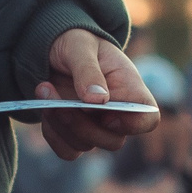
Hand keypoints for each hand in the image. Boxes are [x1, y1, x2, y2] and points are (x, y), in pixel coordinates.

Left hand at [32, 30, 157, 159]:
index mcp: (129, 88)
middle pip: (113, 141)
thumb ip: (88, 70)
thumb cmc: (76, 43)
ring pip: (86, 145)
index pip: (148, 119)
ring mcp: (96, 126)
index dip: (133, 124)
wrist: (53, 49)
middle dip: (82, 125)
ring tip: (43, 89)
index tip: (106, 112)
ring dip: (61, 123)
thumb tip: (98, 100)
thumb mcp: (80, 46)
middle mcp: (117, 113)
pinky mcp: (74, 134)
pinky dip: (52, 133)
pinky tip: (44, 107)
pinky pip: (67, 150)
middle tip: (56, 101)